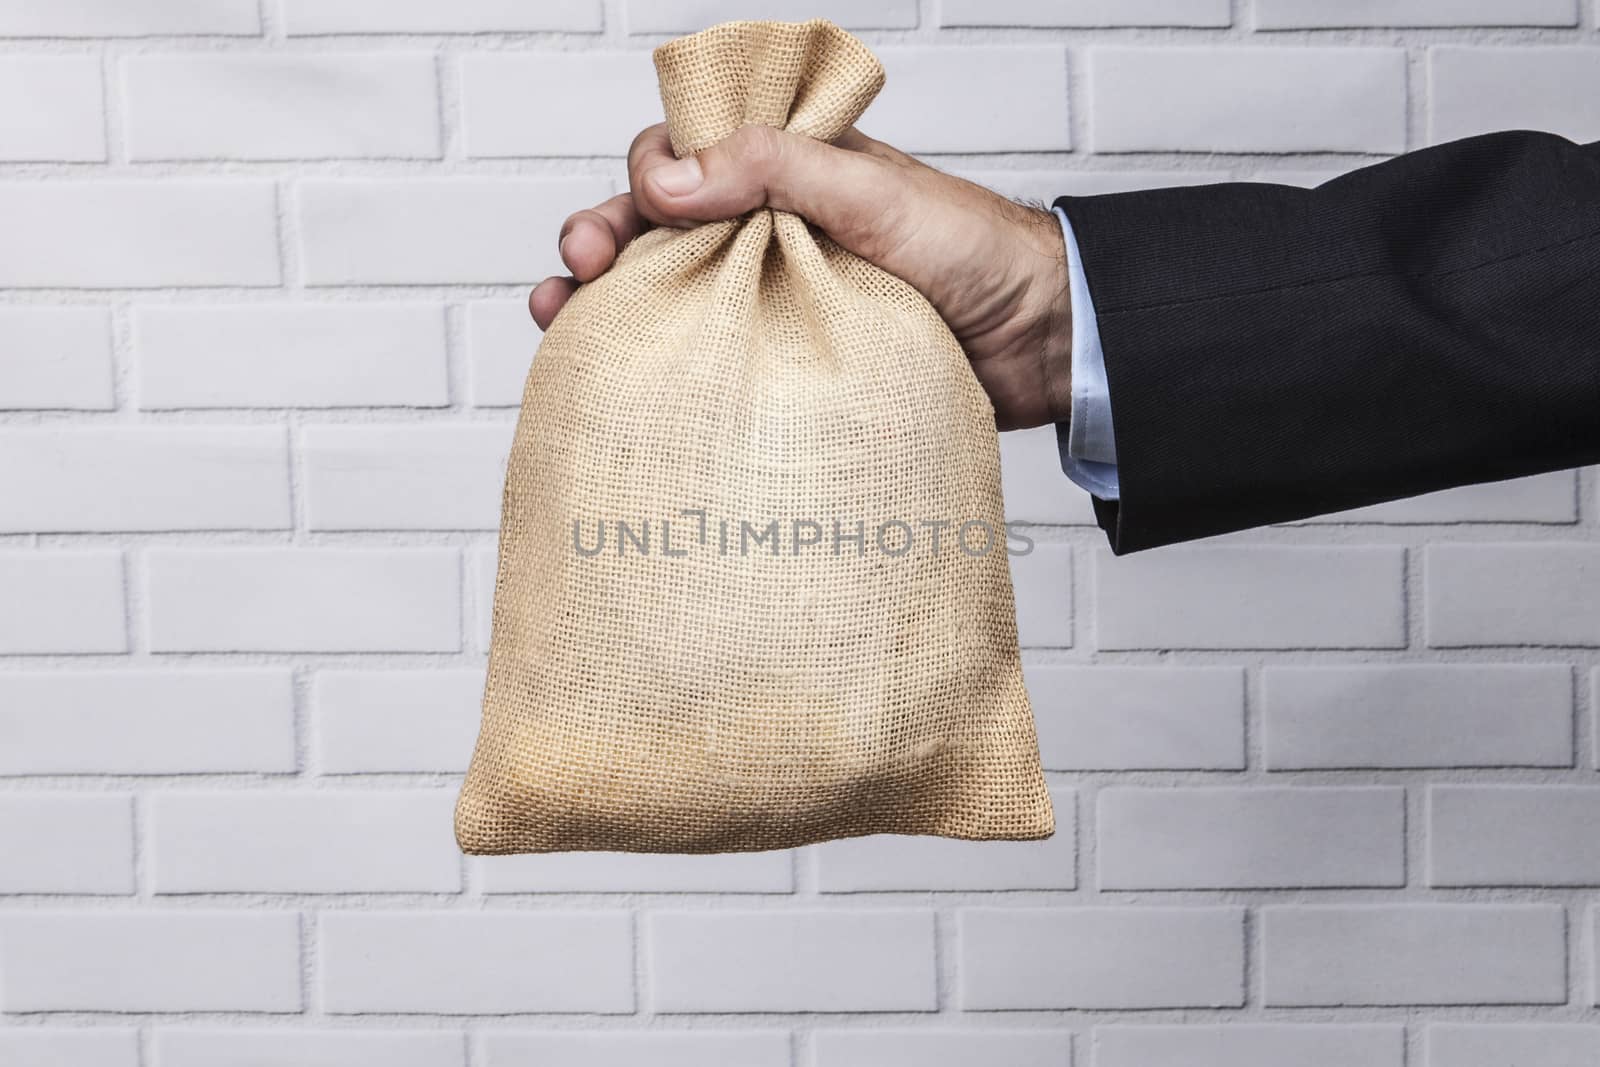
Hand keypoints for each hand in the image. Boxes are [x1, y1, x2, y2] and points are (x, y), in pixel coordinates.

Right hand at [530, 124, 1071, 430]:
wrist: (1041, 341)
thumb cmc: (972, 251)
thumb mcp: (869, 190)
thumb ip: (772, 169)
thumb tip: (663, 179)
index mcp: (789, 169)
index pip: (689, 154)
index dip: (646, 176)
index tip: (636, 210)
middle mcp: (773, 230)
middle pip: (662, 226)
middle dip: (604, 240)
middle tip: (578, 268)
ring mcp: (779, 298)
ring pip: (676, 292)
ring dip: (614, 304)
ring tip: (561, 321)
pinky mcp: (790, 361)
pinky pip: (715, 357)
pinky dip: (663, 363)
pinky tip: (623, 378)